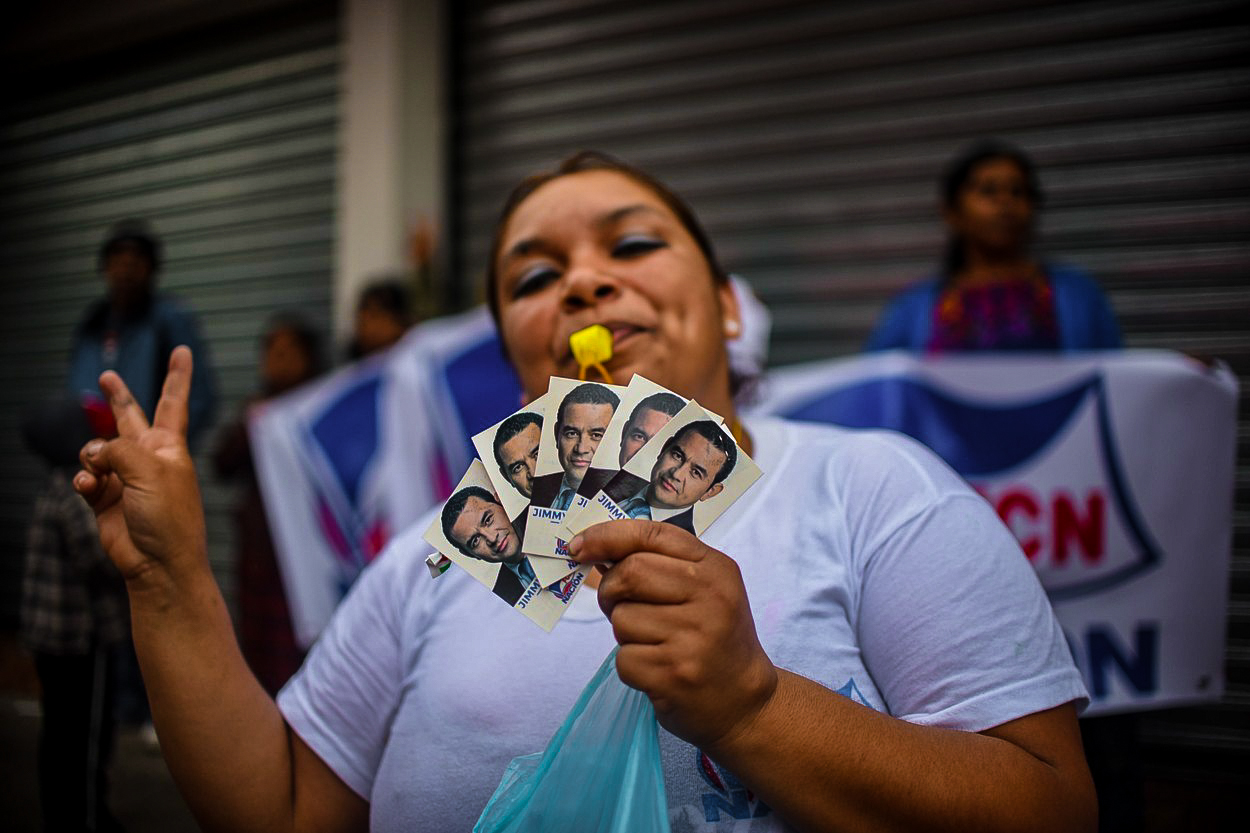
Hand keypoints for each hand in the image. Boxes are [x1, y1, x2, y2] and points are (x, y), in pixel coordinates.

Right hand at [74, 347, 207, 585]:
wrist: (158, 563)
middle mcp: (148, 458)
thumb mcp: (150, 470)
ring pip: (96, 450)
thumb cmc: (168, 516)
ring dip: (91, 457)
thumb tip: (95, 454)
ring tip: (98, 474)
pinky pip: (85, 477)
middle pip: (130, 418)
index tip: (183, 351)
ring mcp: (126, 478)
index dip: (176, 376)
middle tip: (106, 376)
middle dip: (117, 398)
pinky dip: (82, 480)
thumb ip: (119, 450)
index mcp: (170, 446)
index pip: (173, 402)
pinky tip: (88, 487)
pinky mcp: (106, 498)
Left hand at [569, 520, 777, 752]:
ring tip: (653, 644)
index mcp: (715, 569)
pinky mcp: (675, 675)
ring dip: (625, 634)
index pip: (652, 534)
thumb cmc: (713, 638)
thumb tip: (594, 548)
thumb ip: (660, 564)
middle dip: (611, 590)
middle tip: (619, 606)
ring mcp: (694, 638)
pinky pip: (624, 658)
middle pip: (630, 572)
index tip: (578, 546)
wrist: (744, 702)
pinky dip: (630, 666)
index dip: (607, 535)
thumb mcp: (703, 590)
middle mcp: (710, 598)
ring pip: (622, 619)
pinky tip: (657, 670)